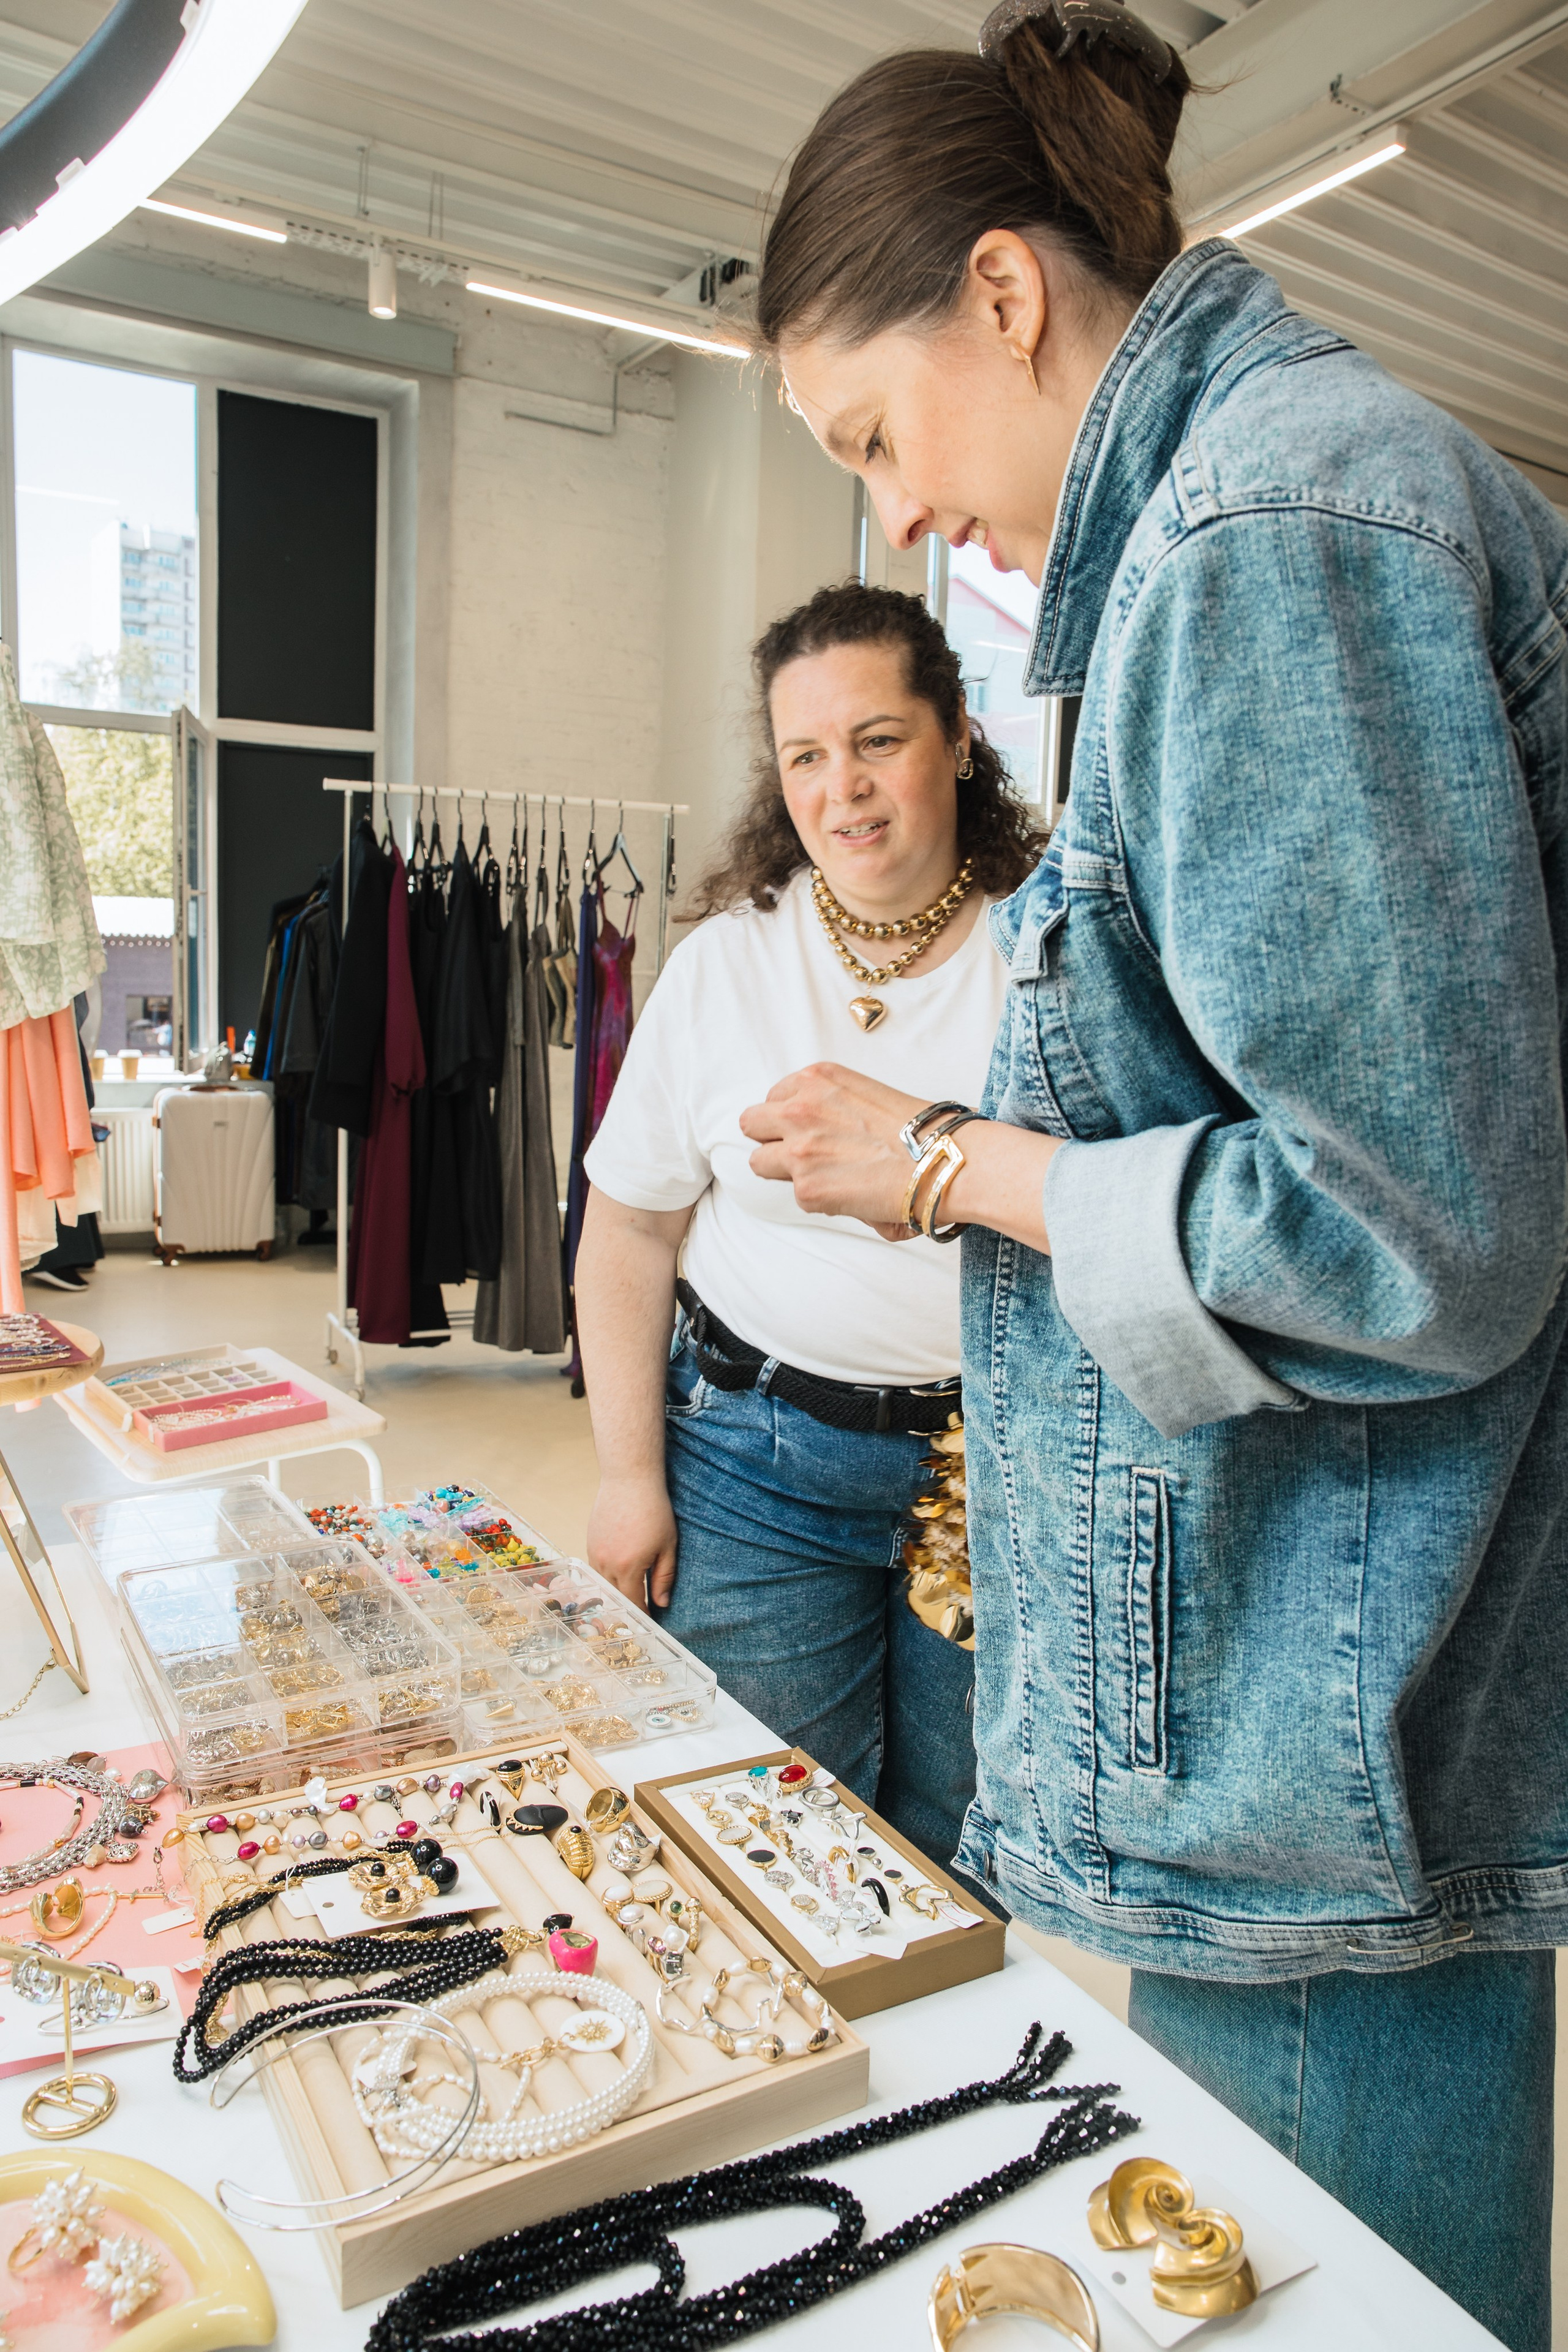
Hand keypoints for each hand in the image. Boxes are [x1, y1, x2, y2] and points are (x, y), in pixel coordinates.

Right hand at [587, 1473, 678, 1610]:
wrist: (629, 1480)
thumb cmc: (654, 1511)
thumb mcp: (668, 1546)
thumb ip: (664, 1577)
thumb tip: (661, 1603)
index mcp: (628, 1568)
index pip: (633, 1603)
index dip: (642, 1615)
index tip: (650, 1622)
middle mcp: (607, 1564)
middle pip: (616, 1596)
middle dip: (628, 1605)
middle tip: (641, 1610)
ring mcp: (595, 1552)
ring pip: (604, 1582)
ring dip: (617, 1589)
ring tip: (630, 1592)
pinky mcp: (590, 1541)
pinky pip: (597, 1567)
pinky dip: (608, 1573)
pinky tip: (620, 1569)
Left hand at [740, 1063, 927, 1237]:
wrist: (942, 1159)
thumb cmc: (918, 1128)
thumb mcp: (863, 1092)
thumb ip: (827, 1103)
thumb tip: (815, 1131)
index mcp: (815, 1078)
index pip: (774, 1097)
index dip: (790, 1118)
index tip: (809, 1129)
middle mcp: (799, 1108)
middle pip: (752, 1124)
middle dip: (771, 1139)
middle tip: (801, 1152)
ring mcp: (798, 1149)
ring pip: (759, 1162)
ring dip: (784, 1171)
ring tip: (821, 1175)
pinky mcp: (806, 1188)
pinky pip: (796, 1195)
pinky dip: (817, 1197)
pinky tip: (847, 1192)